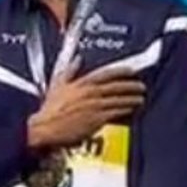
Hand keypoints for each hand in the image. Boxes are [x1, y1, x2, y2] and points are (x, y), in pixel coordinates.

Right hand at [27, 65, 144, 149]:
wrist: (45, 128)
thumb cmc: (50, 109)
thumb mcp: (57, 84)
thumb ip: (69, 70)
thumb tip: (77, 59)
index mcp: (81, 83)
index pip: (105, 73)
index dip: (121, 71)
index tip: (131, 71)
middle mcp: (91, 93)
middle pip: (116, 87)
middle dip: (131, 86)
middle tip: (141, 86)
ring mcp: (95, 107)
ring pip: (118, 100)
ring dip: (131, 99)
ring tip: (140, 99)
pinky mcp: (97, 120)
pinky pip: (115, 113)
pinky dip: (125, 110)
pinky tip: (131, 110)